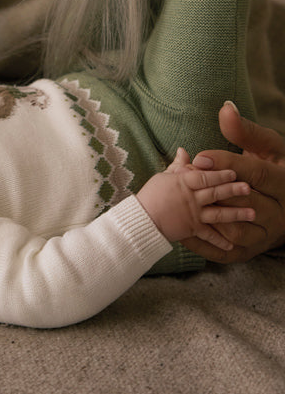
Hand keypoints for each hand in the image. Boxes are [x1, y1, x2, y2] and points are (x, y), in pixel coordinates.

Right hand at [137, 148, 253, 250]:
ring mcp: (193, 215)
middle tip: (248, 188)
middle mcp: (191, 198)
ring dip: (236, 214)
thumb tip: (184, 150)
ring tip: (252, 213)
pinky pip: (209, 235)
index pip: (204, 176)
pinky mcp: (192, 229)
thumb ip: (178, 165)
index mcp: (183, 182)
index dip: (219, 174)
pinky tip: (233, 243)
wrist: (142, 219)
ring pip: (218, 214)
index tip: (234, 172)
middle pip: (215, 193)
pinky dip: (220, 240)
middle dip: (233, 190)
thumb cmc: (151, 195)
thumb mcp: (163, 176)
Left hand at [181, 104, 284, 262]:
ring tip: (182, 202)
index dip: (228, 164)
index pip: (257, 174)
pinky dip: (203, 242)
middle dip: (214, 191)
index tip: (200, 156)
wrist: (283, 202)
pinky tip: (182, 229)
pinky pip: (226, 251)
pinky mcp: (251, 251)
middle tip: (185, 179)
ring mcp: (266, 235)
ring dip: (208, 217)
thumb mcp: (266, 147)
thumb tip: (226, 108)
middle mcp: (280, 213)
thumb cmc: (273, 167)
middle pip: (246, 203)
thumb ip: (245, 131)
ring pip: (236, 231)